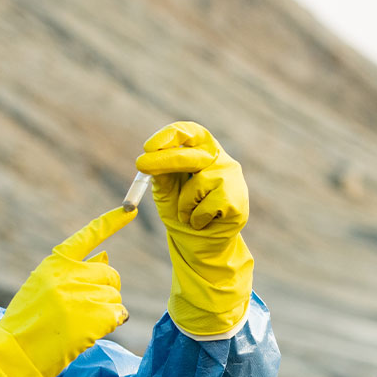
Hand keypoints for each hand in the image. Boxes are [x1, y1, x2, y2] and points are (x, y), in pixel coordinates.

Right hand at [0, 206, 133, 376]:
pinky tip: (92, 332)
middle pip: (109, 273)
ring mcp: (82, 295)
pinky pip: (118, 313)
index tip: (130, 210)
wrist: (15, 353)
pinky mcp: (94, 317)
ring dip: (106, 310)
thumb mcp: (44, 288)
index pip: (87, 236)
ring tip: (81, 324)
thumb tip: (106, 257)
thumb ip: (72, 272)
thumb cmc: (29, 322)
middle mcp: (69, 274)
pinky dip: (112, 323)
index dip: (110, 222)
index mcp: (54, 263)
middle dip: (106, 289)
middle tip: (88, 309)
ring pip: (115, 295)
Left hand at [135, 121, 252, 335]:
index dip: (170, 135)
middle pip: (192, 154)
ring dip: (184, 204)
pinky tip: (202, 222)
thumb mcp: (166, 190)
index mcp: (200, 150)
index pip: (189, 132)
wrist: (199, 244)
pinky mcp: (237, 200)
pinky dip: (196, 218)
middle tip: (140, 165)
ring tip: (188, 214)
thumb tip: (148, 159)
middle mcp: (219, 159)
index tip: (148, 146)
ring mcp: (231, 178)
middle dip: (164, 160)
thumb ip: (161, 174)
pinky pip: (207, 206)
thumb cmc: (181, 211)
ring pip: (198, 184)